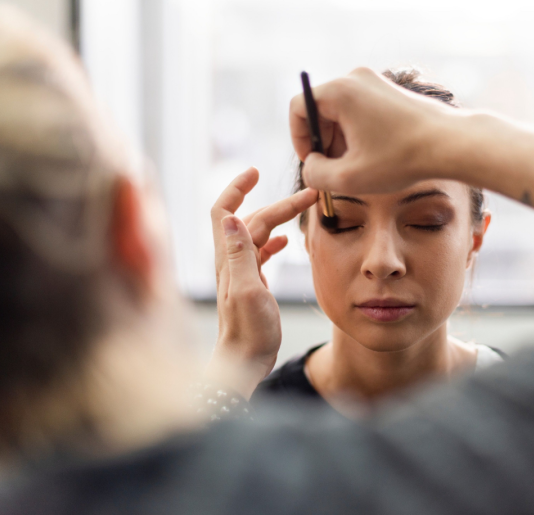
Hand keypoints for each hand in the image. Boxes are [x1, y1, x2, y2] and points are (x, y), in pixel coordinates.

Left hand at [206, 167, 317, 397]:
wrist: (244, 363)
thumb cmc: (247, 333)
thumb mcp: (245, 291)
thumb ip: (239, 254)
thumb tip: (233, 216)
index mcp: (229, 258)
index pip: (224, 211)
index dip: (236, 187)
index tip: (255, 171)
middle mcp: (231, 261)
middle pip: (252, 219)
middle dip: (278, 203)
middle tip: (310, 194)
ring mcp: (241, 272)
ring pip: (259, 234)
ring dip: (279, 218)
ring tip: (304, 209)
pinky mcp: (252, 285)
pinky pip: (261, 254)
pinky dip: (274, 241)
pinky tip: (286, 242)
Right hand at [289, 67, 470, 193]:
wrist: (450, 144)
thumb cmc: (401, 159)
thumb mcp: (349, 178)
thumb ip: (315, 174)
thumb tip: (310, 164)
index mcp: (340, 91)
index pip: (299, 107)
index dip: (298, 138)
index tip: (313, 162)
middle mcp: (355, 78)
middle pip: (320, 109)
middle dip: (322, 142)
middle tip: (335, 169)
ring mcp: (374, 82)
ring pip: (340, 112)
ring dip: (340, 140)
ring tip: (357, 166)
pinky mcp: (389, 91)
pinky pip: (359, 110)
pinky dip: (358, 133)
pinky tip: (375, 157)